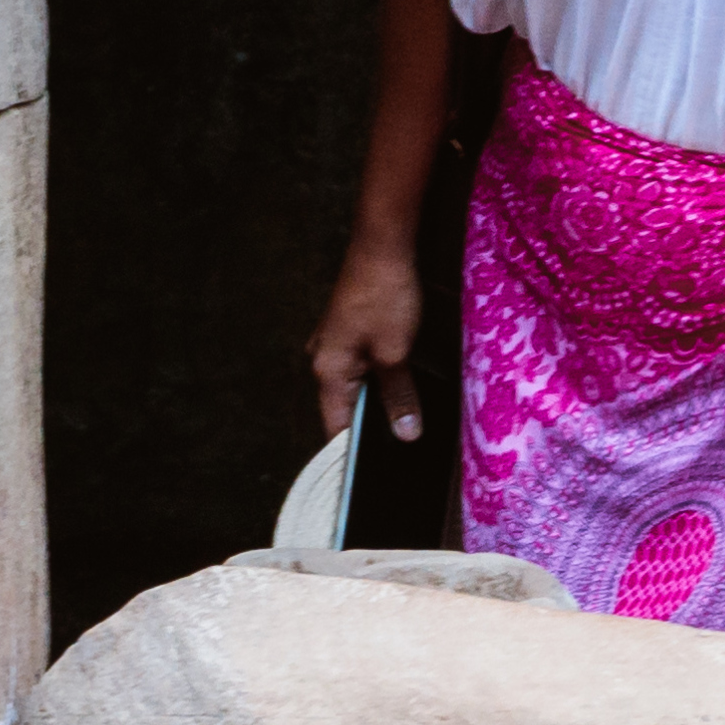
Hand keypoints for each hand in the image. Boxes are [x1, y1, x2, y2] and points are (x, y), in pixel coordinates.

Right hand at [303, 228, 427, 437]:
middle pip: (342, 407)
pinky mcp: (347, 330)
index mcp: (327, 370)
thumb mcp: (396, 352)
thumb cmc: (385, 297)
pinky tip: (397, 389)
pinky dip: (376, 381)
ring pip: (353, 387)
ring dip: (374, 403)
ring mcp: (332, 343)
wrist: (382, 245)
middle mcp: (321, 359)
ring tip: (401, 425)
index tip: (373, 478)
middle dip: (367, 429)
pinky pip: (358, 367)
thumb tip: (403, 436)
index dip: (353, 453)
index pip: (336, 427)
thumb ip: (398, 397)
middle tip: (396, 456)